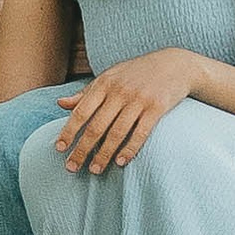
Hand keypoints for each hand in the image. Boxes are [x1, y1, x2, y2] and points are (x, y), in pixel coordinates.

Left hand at [54, 48, 199, 174]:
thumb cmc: (136, 73)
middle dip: (82, 149)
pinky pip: (141, 133)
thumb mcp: (109, 77)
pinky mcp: (157, 107)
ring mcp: (139, 99)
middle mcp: (119, 91)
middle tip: (72, 167)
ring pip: (117, 133)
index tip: (60, 148)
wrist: (174, 64)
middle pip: (96, 126)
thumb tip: (60, 104)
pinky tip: (121, 162)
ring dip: (104, 154)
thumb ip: (86, 93)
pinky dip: (130, 149)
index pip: (81, 111)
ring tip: (94, 170)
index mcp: (104, 83)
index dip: (69, 131)